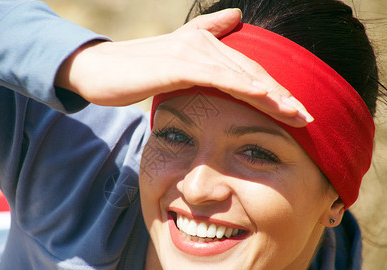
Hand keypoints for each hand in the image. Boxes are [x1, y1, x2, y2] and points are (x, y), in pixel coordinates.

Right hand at [55, 9, 312, 126]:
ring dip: (272, 94)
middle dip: (283, 95)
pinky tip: (262, 96)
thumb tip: (233, 17)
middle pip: (253, 71)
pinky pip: (217, 76)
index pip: (248, 71)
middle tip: (308, 116)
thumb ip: (204, 39)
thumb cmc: (135, 72)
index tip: (295, 112)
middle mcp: (205, 44)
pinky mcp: (179, 63)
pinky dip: (242, 86)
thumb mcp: (173, 61)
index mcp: (207, 48)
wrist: (97, 70)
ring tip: (297, 114)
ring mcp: (193, 51)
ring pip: (241, 73)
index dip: (274, 90)